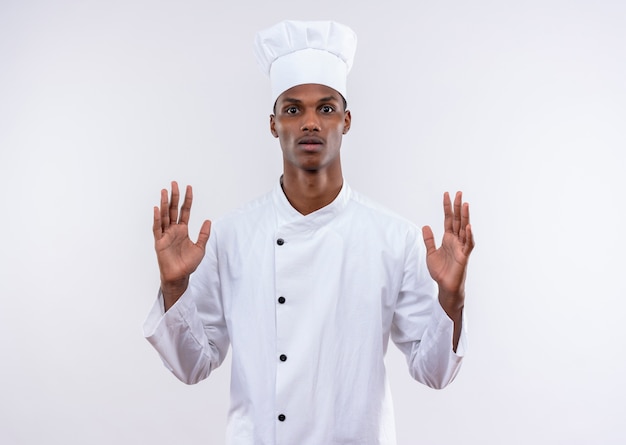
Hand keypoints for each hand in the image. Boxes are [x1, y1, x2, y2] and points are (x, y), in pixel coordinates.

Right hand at [152, 181, 210, 308]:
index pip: (185, 211)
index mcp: (183, 230)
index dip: (187, 200)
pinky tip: (157, 209)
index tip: (189, 188)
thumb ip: (204, 234)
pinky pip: (157, 228)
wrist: (180, 276)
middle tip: (174, 183)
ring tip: (164, 191)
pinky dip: (157, 219)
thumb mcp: (200, 247)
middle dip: (174, 197)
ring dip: (164, 203)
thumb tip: (208, 220)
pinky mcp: (159, 242)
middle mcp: (173, 230)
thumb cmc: (188, 264)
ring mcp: (165, 235)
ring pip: (164, 216)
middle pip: (173, 210)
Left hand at [422, 191, 474, 311]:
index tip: (446, 195)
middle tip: (459, 193)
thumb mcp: (430, 253)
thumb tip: (425, 226)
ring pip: (464, 229)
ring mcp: (461, 247)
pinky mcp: (464, 256)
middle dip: (458, 207)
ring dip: (465, 217)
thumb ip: (429, 240)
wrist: (445, 286)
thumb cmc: (440, 271)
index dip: (447, 207)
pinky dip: (468, 235)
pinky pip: (468, 244)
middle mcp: (456, 240)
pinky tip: (468, 227)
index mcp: (448, 238)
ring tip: (465, 204)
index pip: (448, 219)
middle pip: (458, 220)